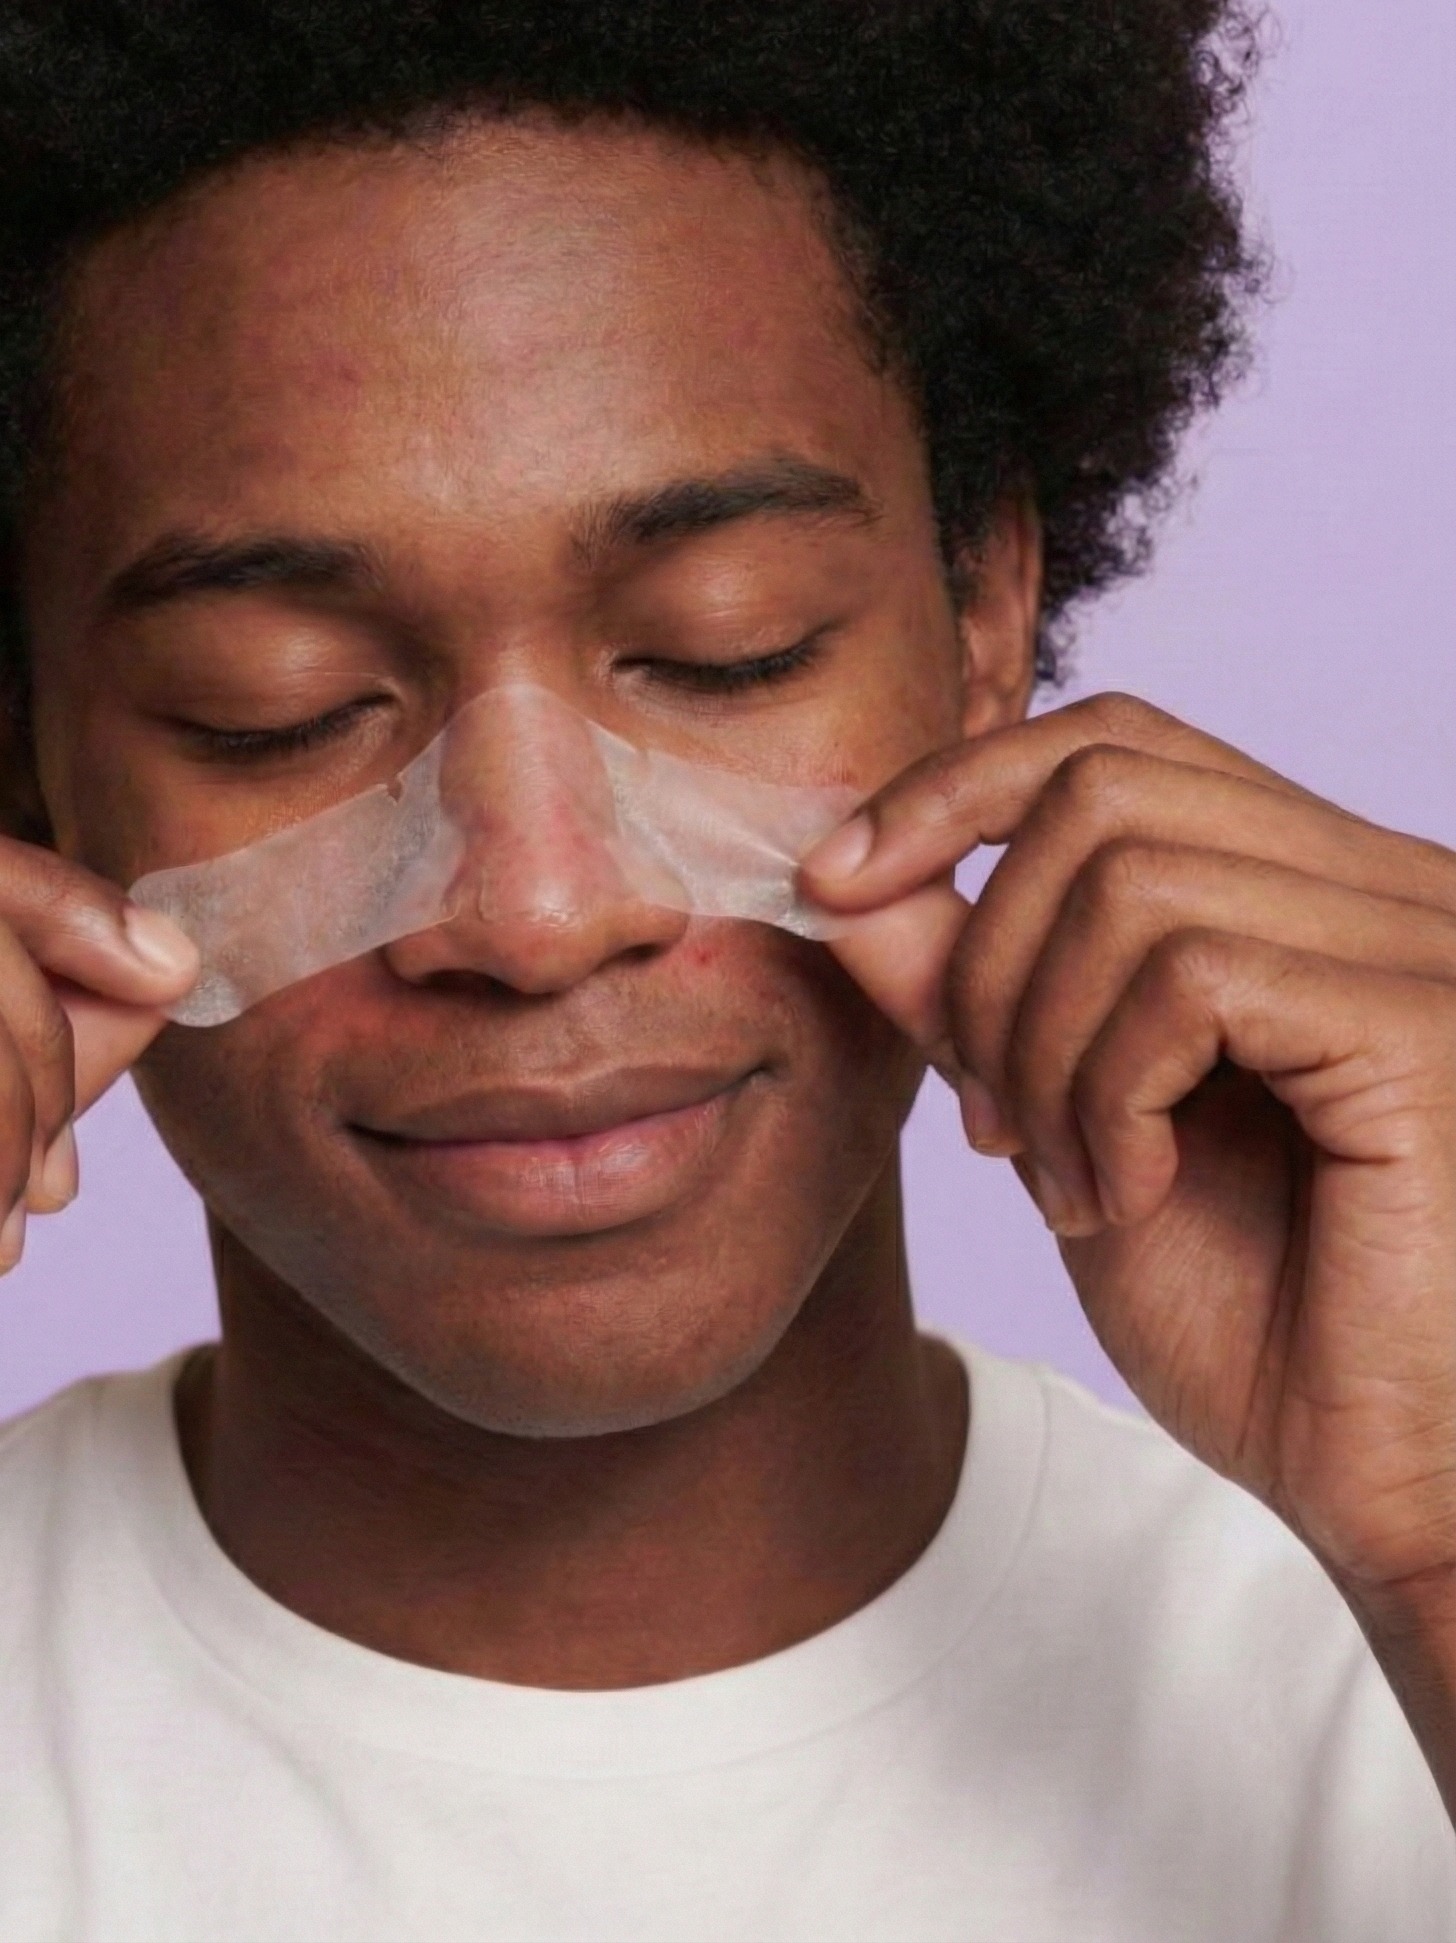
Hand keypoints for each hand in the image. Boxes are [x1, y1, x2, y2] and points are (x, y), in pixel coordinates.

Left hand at [800, 694, 1455, 1609]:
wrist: (1392, 1488)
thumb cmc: (1255, 1321)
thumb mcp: (1060, 1125)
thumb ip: (969, 995)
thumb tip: (846, 881)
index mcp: (1309, 892)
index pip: (1114, 741)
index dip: (952, 788)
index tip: (832, 881)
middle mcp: (1385, 885)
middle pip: (1099, 787)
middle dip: (982, 951)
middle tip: (987, 1112)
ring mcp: (1422, 944)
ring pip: (1127, 882)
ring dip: (1039, 1045)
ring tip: (1063, 1174)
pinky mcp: (1428, 1025)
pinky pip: (1193, 978)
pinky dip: (1110, 1091)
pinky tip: (1132, 1194)